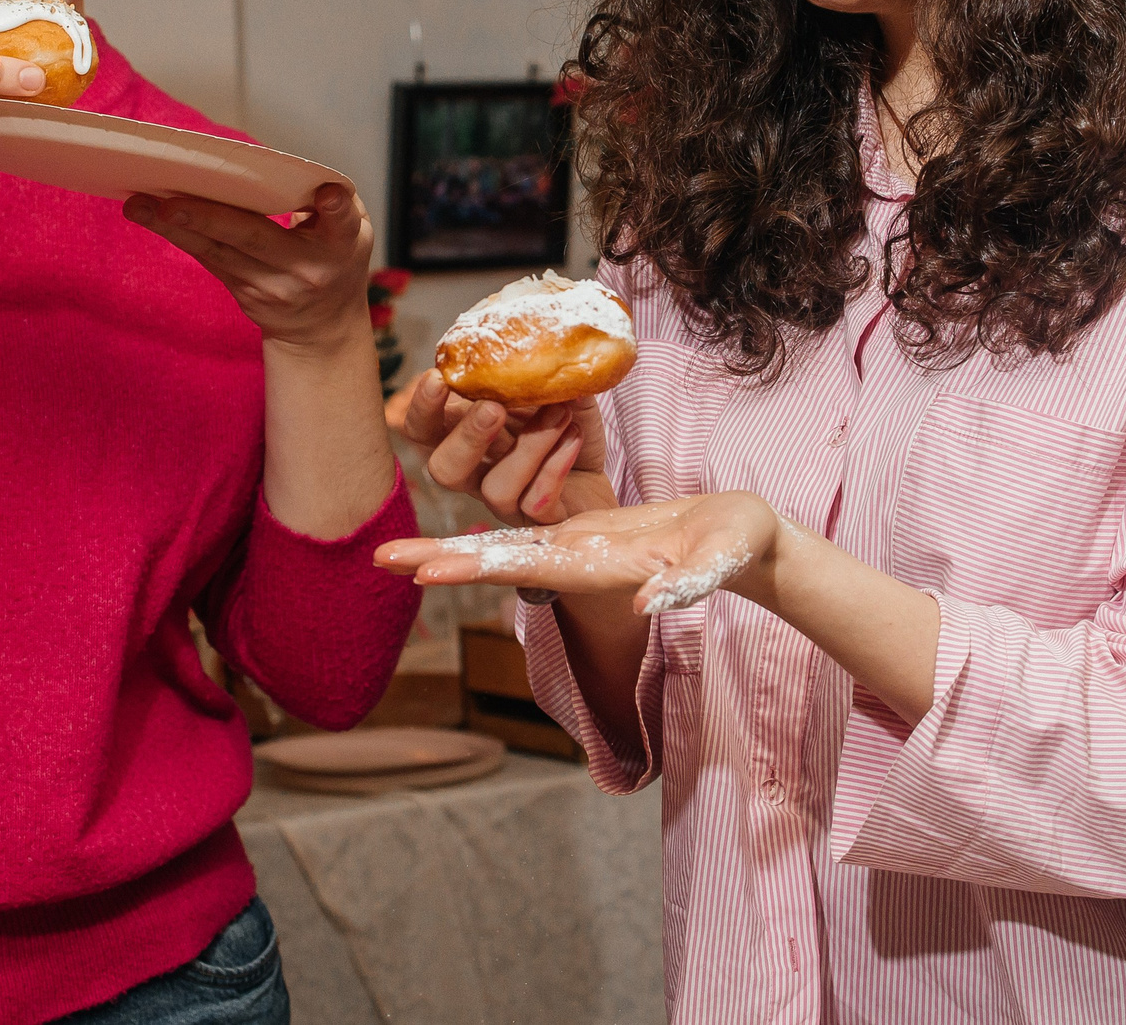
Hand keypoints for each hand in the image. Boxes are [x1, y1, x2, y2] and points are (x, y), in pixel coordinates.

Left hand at [122, 183, 373, 350]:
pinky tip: (147, 213)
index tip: (328, 195)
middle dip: (209, 218)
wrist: (322, 328)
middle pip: (254, 238)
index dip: (335, 209)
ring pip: (216, 250)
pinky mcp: (240, 289)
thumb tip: (283, 172)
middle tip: (171, 202)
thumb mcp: (354, 231)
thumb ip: (334, 204)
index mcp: (341, 245)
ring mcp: (267, 284)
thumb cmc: (337, 259)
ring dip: (174, 226)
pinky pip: (205, 257)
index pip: (341, 225)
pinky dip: (176, 233)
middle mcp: (303, 267)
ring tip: (138, 206)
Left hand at [374, 491, 782, 615]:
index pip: (524, 569)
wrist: (745, 541)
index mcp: (599, 567)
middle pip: (496, 562)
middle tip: (379, 560)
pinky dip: (485, 526)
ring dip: (448, 549)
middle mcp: (576, 561)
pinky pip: (524, 527)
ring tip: (394, 553)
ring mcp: (576, 547)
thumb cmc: (740, 546)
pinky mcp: (583, 530)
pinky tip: (451, 523)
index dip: (474, 569)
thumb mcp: (721, 557)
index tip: (424, 573)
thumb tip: (647, 603)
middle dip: (439, 561)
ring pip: (501, 547)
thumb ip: (689, 581)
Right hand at [402, 371, 613, 526]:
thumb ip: (540, 373)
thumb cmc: (568, 429)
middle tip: (492, 406)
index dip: (422, 408)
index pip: (423, 430)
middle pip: (444, 469)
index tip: (438, 377)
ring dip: (528, 446)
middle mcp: (478, 474)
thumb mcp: (555, 392)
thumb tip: (534, 339)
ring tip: (560, 414)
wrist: (604, 475)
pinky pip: (537, 502)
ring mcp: (507, 503)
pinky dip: (555, 467)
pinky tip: (575, 438)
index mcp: (467, 437)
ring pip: (496, 488)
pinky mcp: (540, 521)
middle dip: (465, 437)